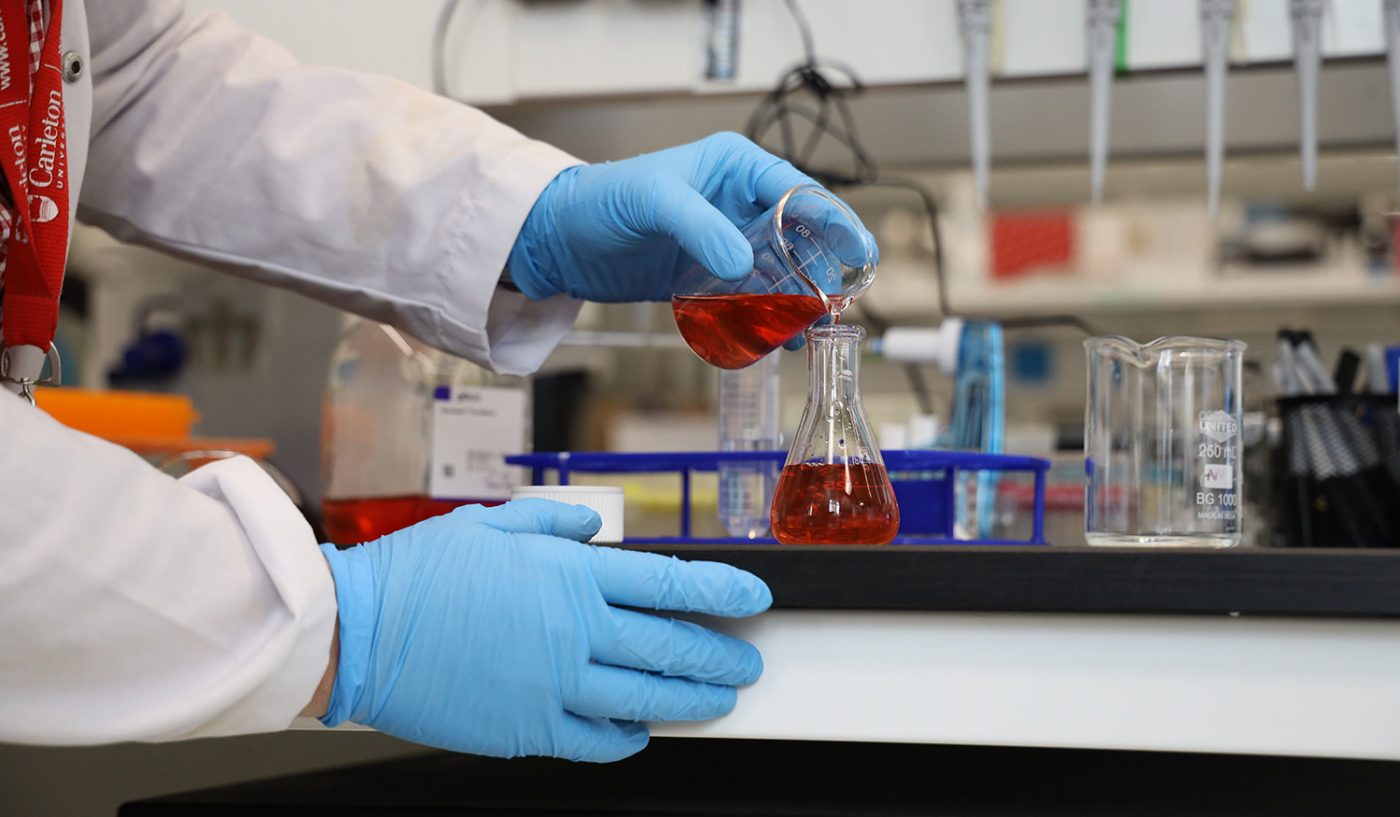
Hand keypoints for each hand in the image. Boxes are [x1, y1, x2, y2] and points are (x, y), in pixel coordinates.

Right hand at [317, 499, 771, 761]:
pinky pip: (596, 741)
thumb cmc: (417, 574)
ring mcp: (555, 686)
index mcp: (570, 577)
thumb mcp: (489, 524)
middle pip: (671, 648)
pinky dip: (627, 739)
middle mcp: (574, 632)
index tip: (754, 596)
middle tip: (746, 662)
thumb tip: (596, 527)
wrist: (359, 633)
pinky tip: (640, 733)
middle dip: (720, 656)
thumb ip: (553, 523)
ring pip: (646, 700)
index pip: (669, 583)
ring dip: (692, 700)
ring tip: (718, 700)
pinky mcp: (529, 729)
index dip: (722, 591)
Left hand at [507, 132, 874, 302]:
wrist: (558, 240)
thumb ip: (701, 228)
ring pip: (778, 270)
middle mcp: (736, 202)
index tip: (856, 251)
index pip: (797, 191)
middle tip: (838, 300)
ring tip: (809, 328)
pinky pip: (749, 296)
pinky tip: (776, 337)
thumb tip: (744, 265)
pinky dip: (764, 315)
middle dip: (820, 267)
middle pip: (798, 235)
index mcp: (734, 167)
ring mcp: (724, 240)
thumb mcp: (653, 202)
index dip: (831, 222)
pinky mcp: (708, 274)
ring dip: (795, 299)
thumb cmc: (599, 201)